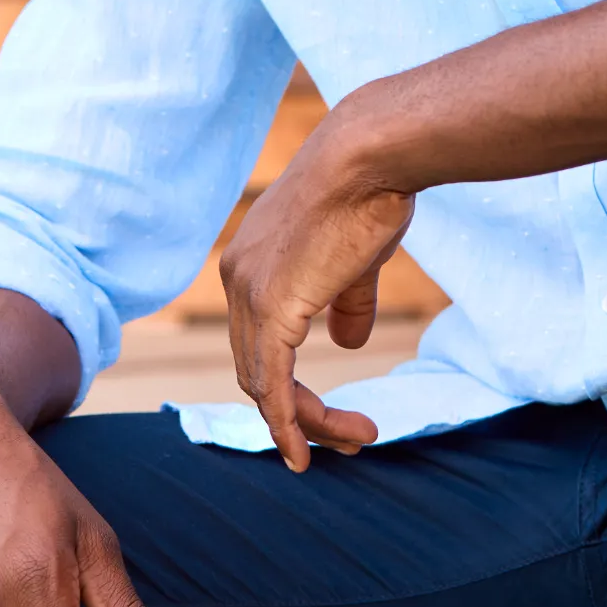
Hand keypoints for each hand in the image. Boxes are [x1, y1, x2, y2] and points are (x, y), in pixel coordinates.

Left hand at [220, 100, 413, 470]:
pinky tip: (307, 452)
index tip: (324, 414)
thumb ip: (347, 302)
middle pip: (255, 369)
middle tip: (348, 436)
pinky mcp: (271, 309)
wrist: (370, 155)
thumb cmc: (370, 191)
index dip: (288, 383)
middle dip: (298, 412)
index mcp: (250, 263)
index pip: (258, 341)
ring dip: (306, 423)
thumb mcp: (356, 257)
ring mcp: (248, 294)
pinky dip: (288, 424)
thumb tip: (349, 343)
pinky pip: (272, 385)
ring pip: (264, 385)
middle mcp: (236, 279)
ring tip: (356, 439)